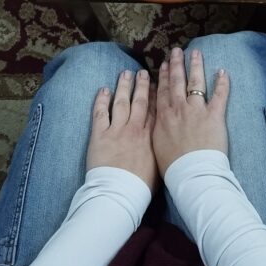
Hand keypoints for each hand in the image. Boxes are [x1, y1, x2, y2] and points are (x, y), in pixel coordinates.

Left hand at [86, 69, 158, 194]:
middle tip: (143, 72)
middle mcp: (135, 129)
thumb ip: (160, 151)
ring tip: (125, 73)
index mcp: (151, 137)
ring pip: (121, 102)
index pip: (154, 110)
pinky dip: (102, 100)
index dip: (156, 95)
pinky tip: (104, 89)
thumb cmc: (141, 187)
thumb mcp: (159, 166)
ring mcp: (117, 130)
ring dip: (124, 86)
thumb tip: (165, 145)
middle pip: (140, 101)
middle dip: (142, 85)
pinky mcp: (100, 135)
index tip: (157, 83)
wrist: (120, 193)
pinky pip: (101, 113)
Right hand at [153, 47, 229, 176]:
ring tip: (196, 53)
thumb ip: (156, 130)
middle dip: (176, 65)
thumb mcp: (156, 146)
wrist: (191, 173)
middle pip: (177, 82)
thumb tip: (154, 122)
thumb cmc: (173, 167)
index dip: (162, 77)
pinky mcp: (214, 116)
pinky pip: (219, 95)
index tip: (162, 65)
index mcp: (164, 117)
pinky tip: (223, 71)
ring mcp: (197, 110)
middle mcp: (179, 109)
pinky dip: (222, 83)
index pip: (162, 92)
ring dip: (195, 66)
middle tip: (176, 51)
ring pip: (196, 82)